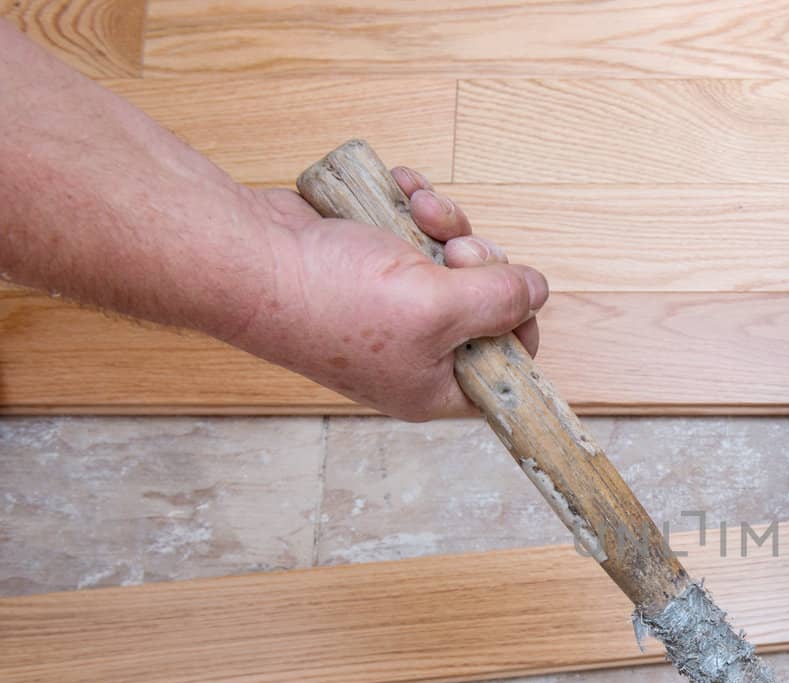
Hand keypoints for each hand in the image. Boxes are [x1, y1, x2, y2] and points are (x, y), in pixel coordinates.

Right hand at [239, 167, 547, 420]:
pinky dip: (416, 208)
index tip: (508, 293)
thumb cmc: (331, 299)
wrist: (249, 257)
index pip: (507, 368)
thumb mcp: (438, 308)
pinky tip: (404, 188)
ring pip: (454, 261)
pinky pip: (417, 234)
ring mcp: (392, 307)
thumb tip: (538, 291)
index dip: (519, 326)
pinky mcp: (372, 265)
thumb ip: (499, 302)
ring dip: (447, 224)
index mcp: (433, 386)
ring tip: (420, 208)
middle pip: (487, 306)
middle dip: (479, 262)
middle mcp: (416, 352)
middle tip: (455, 251)